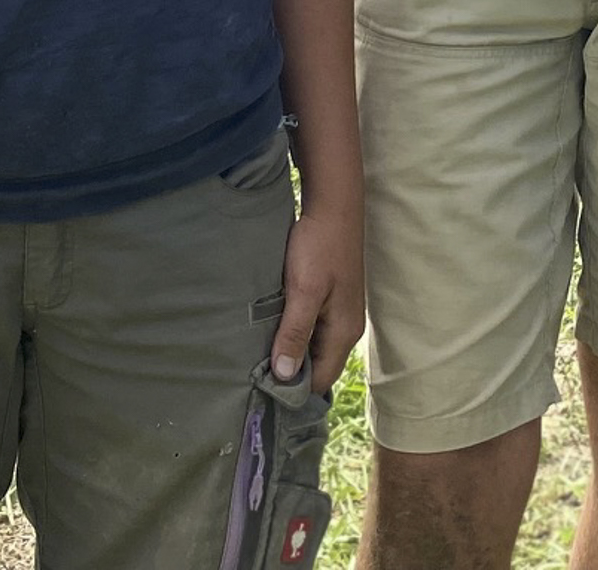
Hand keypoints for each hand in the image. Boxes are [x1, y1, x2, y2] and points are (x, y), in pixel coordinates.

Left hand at [271, 201, 363, 390]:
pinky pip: (311, 328)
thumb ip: (295, 332)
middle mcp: (346, 327)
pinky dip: (293, 332)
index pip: (320, 381)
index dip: (293, 390)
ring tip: (257, 353)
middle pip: (317, 365)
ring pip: (313, 346)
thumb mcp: (303, 291)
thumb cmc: (319, 246)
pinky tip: (271, 327)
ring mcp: (340, 312)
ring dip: (290, 350)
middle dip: (290, 372)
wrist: (333, 205)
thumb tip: (285, 375)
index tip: (259, 391)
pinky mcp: (330, 298)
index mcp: (344, 332)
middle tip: (251, 374)